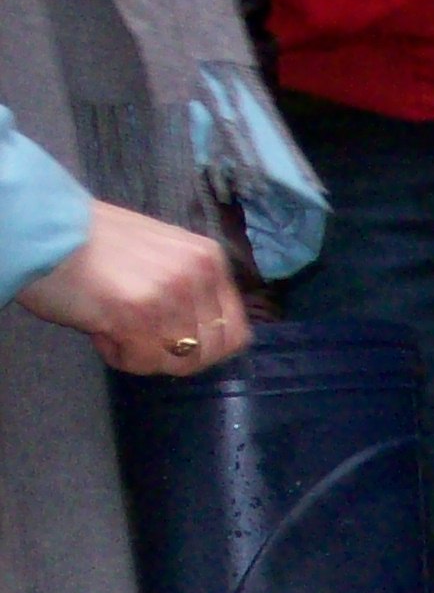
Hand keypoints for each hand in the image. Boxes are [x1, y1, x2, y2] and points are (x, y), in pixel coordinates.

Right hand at [14, 201, 250, 373]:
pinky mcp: (141, 316)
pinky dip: (119, 355)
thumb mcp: (160, 253)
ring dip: (143, 354)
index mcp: (208, 259)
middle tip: (136, 330)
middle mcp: (198, 275)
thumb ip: (190, 288)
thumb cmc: (92, 242)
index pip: (235, 332)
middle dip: (172, 354)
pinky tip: (100, 327)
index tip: (171, 340)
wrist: (40, 228)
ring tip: (115, 323)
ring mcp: (172, 295)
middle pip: (209, 353)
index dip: (203, 348)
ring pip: (178, 362)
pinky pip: (144, 364)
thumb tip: (205, 335)